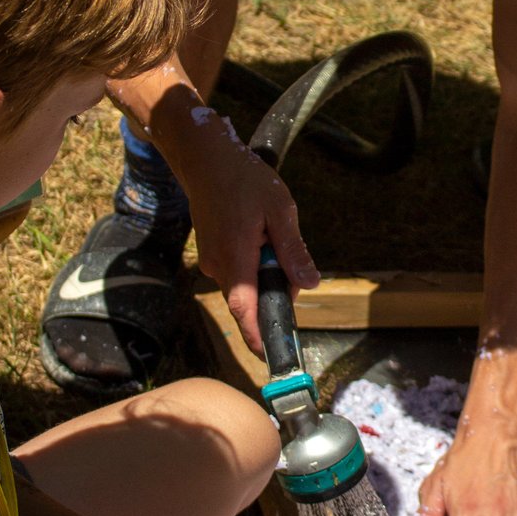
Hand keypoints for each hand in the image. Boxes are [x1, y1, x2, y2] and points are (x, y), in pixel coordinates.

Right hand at [179, 115, 318, 352]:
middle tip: (285, 254)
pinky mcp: (210, 255)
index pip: (244, 309)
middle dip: (275, 288)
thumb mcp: (280, 210)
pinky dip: (252, 262)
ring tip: (268, 232)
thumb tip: (311, 283)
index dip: (256, 335)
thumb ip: (294, 251)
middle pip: (251, 298)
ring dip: (264, 270)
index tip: (270, 356)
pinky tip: (256, 233)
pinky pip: (237, 271)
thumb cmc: (244, 179)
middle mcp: (219, 266)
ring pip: (245, 283)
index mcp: (236, 257)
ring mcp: (211, 262)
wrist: (206, 159)